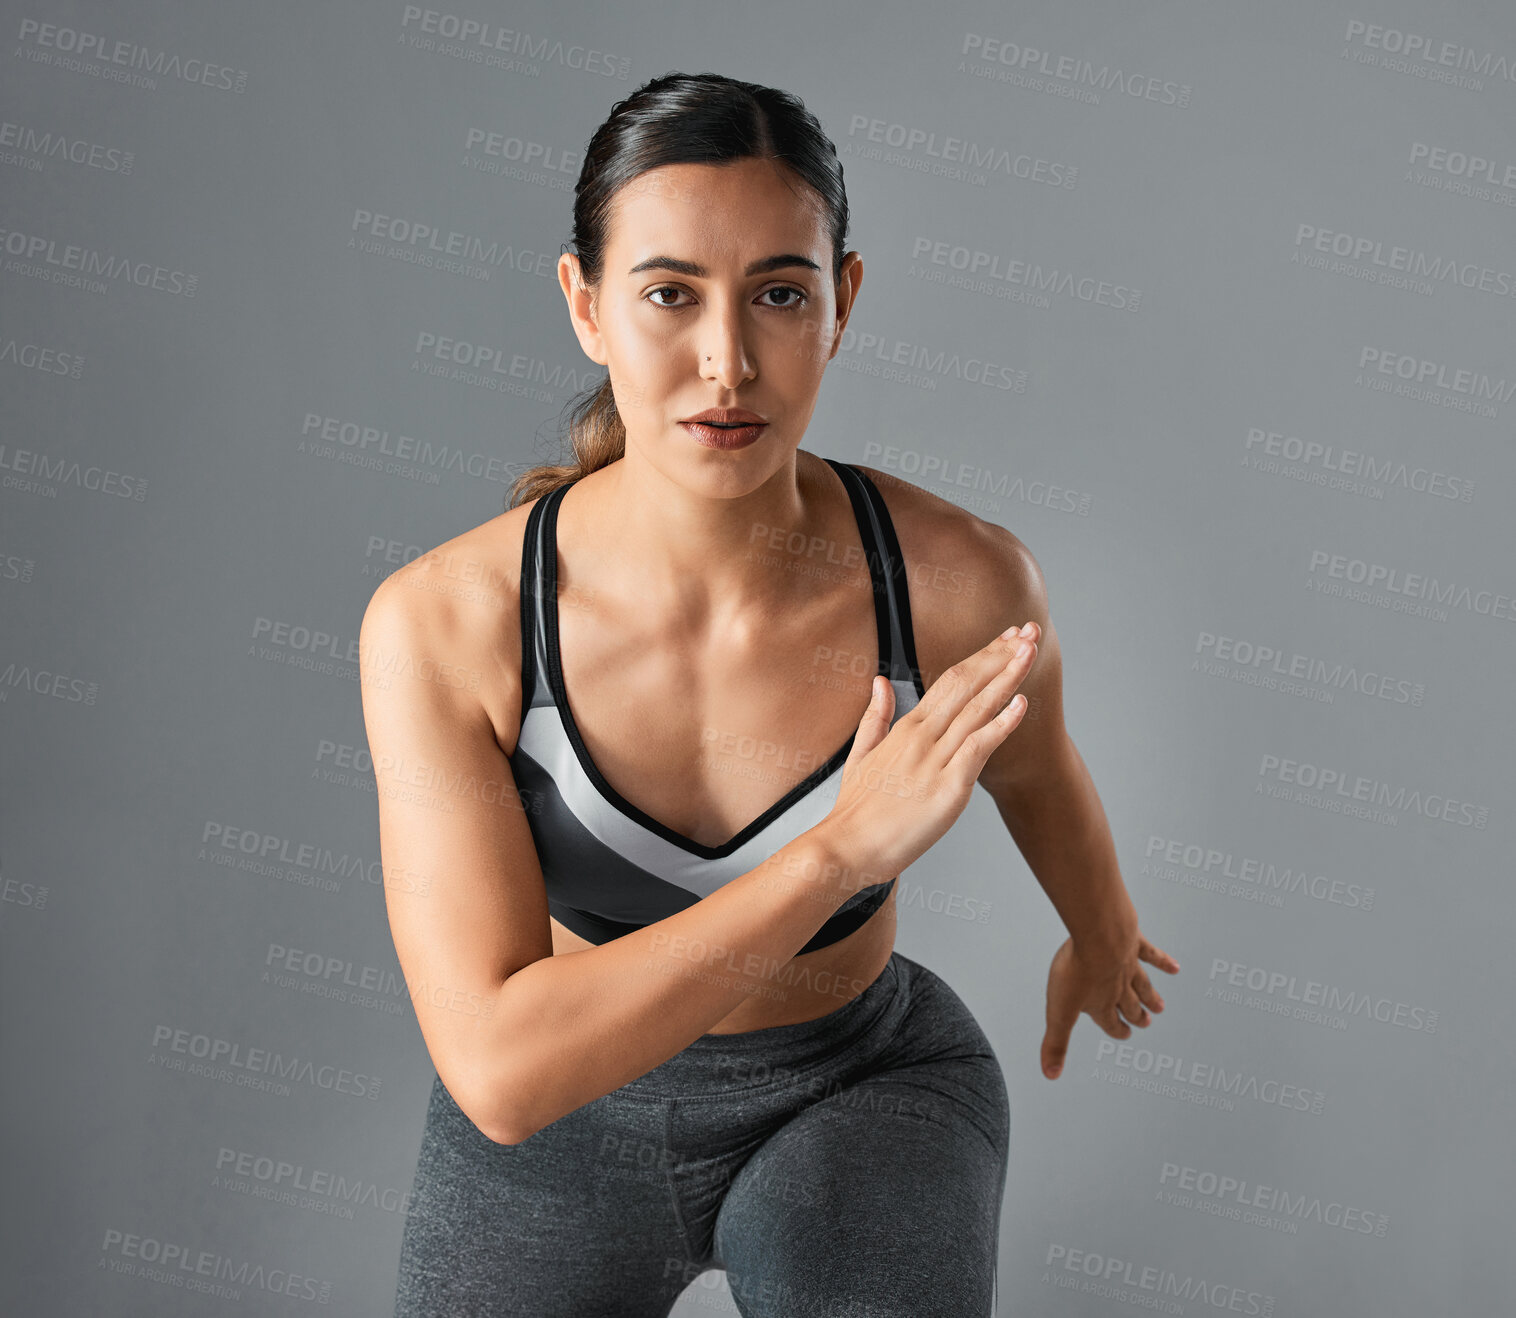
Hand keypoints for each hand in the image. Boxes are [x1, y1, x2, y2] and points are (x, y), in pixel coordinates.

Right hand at [821, 623, 1038, 884]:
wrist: (846, 847)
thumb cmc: (855, 810)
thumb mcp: (860, 755)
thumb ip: (875, 716)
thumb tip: (880, 681)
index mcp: (907, 728)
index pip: (952, 680)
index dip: (983, 656)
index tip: (1007, 638)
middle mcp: (923, 737)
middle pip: (967, 684)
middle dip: (1001, 655)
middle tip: (1030, 630)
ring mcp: (935, 761)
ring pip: (977, 709)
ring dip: (1008, 678)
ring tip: (1031, 651)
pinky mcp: (948, 788)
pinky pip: (978, 749)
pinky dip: (1001, 725)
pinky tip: (1020, 705)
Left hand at [1040, 932, 1179, 1078]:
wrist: (1097, 935)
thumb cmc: (1077, 970)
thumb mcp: (1059, 1011)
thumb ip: (1056, 1042)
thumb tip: (1050, 1075)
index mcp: (1100, 1003)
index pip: (1109, 1022)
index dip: (1116, 1030)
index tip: (1125, 1034)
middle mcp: (1117, 987)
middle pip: (1128, 1005)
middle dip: (1136, 1015)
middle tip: (1146, 1022)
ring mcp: (1128, 965)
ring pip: (1141, 984)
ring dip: (1150, 996)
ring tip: (1159, 1006)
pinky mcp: (1133, 942)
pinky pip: (1150, 954)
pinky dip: (1163, 961)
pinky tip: (1174, 967)